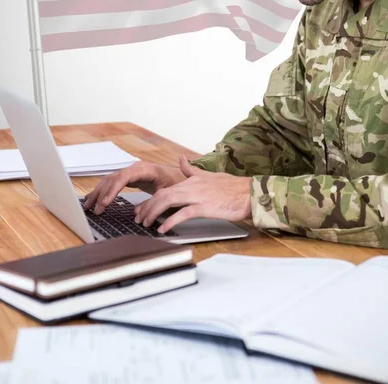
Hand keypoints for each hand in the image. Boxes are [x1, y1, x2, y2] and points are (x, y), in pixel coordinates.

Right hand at [83, 161, 183, 214]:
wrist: (177, 175)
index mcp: (146, 169)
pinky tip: (92, 198)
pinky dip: (101, 190)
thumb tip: (137, 213)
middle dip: (102, 194)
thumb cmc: (174, 183)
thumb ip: (154, 201)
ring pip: (110, 179)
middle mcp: (135, 168)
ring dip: (98, 192)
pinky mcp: (128, 177)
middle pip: (114, 178)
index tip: (105, 203)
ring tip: (89, 206)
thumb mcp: (168, 193)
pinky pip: (112, 182)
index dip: (113, 190)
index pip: (124, 177)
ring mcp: (130, 171)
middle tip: (95, 209)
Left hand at [134, 154, 251, 232]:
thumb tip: (180, 159)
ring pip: (167, 201)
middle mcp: (191, 186)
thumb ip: (192, 170)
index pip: (164, 189)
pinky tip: (163, 229)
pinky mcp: (204, 206)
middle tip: (138, 218)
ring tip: (146, 223)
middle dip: (146, 207)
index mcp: (191, 180)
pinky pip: (182, 213)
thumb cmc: (232, 187)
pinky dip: (170, 221)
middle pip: (161, 194)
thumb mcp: (209, 175)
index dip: (150, 199)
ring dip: (153, 213)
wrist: (249, 193)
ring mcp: (197, 196)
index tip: (140, 209)